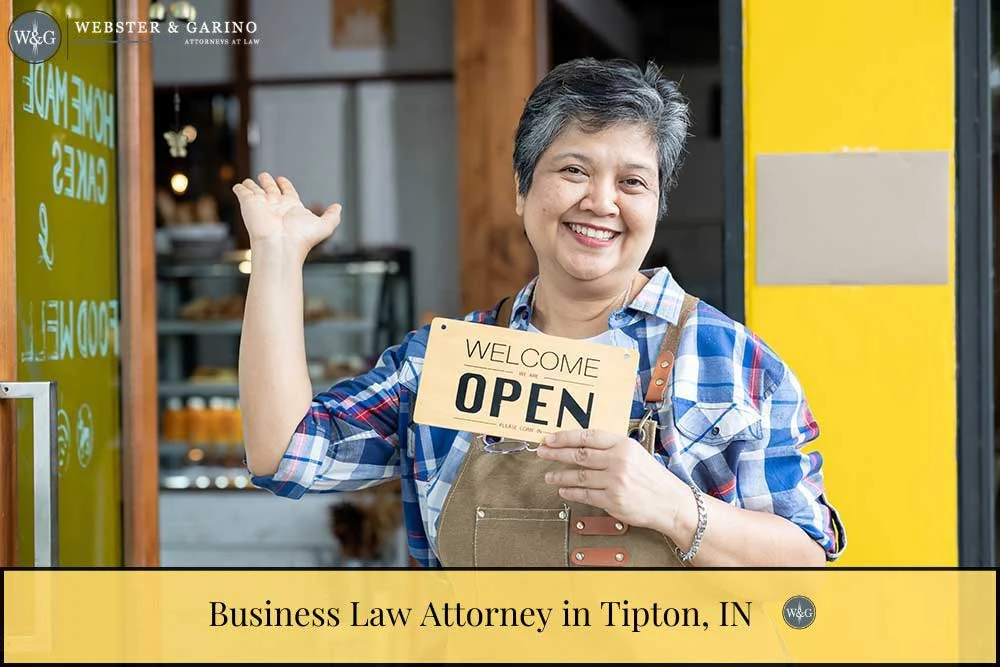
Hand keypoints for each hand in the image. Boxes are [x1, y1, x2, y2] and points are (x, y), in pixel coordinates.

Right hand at [232, 173, 340, 259]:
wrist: (280, 245)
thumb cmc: (301, 238)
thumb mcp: (324, 226)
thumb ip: (333, 216)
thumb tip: (339, 207)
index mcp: (292, 207)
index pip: (287, 192)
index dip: (285, 185)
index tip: (282, 179)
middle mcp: (276, 205)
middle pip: (271, 189)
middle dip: (268, 182)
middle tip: (264, 175)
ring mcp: (262, 204)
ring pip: (256, 190)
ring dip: (252, 185)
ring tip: (250, 181)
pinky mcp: (248, 204)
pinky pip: (242, 192)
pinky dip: (240, 188)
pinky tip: (238, 187)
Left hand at [536, 428, 689, 533]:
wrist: (670, 502)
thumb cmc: (652, 478)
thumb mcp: (635, 453)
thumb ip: (611, 447)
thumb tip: (581, 443)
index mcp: (623, 445)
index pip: (588, 436)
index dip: (565, 437)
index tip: (550, 438)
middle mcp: (618, 461)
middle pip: (579, 455)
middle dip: (556, 453)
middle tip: (542, 452)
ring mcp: (615, 482)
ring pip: (578, 476)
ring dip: (560, 475)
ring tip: (549, 475)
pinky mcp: (612, 500)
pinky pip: (584, 494)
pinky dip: (571, 491)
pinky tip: (563, 489)